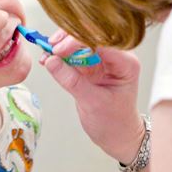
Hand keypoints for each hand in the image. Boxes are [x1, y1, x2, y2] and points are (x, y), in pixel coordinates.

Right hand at [41, 29, 144, 163]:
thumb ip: (72, 81)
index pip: (101, 40)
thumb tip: (51, 61)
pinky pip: (72, 54)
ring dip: (61, 46)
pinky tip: (47, 60)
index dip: (78, 40)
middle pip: (90, 35)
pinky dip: (59, 56)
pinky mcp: (89, 65)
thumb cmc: (114, 122)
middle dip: (68, 40)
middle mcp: (115, 56)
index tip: (59, 50)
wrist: (117, 136)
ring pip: (79, 42)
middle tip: (50, 49)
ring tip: (46, 54)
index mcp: (125, 62)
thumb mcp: (93, 102)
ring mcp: (102, 59)